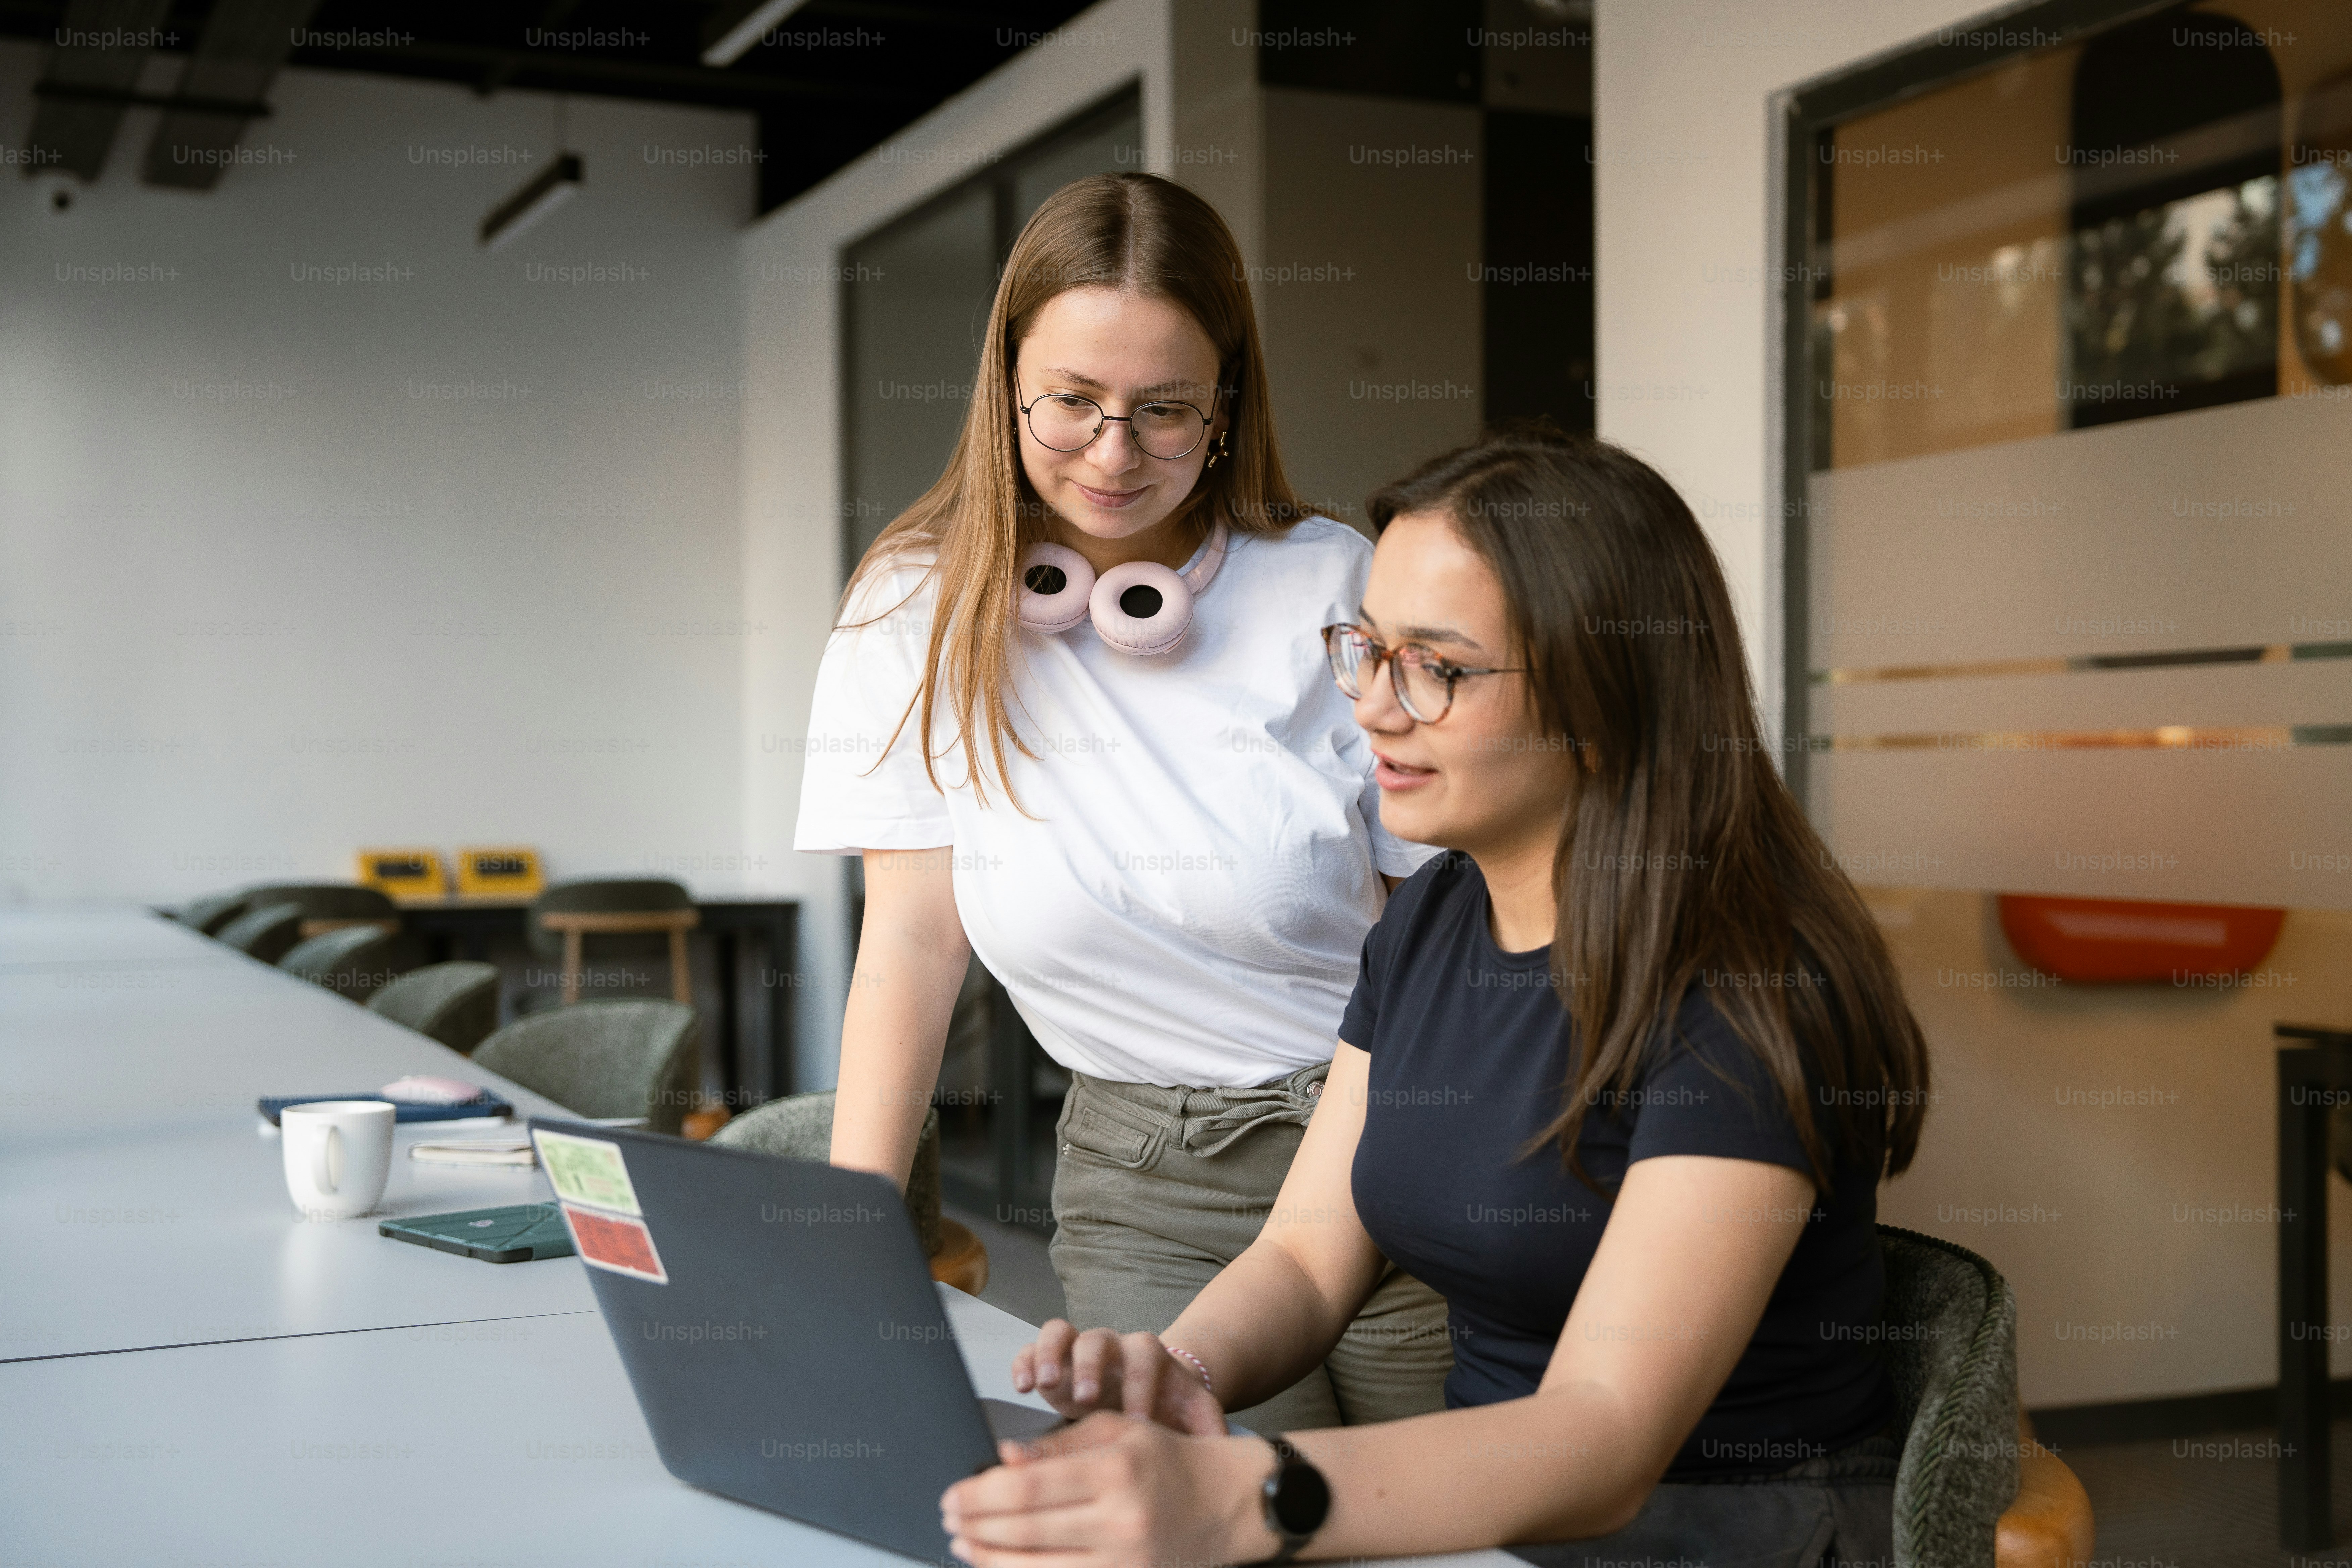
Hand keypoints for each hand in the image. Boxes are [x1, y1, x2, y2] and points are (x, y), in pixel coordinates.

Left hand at [942, 1410, 1279, 1567]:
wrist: (1231, 1503)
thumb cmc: (1171, 1460)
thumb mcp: (1119, 1430)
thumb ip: (1058, 1443)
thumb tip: (1003, 1457)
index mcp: (1115, 1469)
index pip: (1028, 1487)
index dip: (980, 1495)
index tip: (953, 1494)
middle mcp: (1120, 1519)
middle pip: (1025, 1529)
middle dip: (975, 1526)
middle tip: (948, 1518)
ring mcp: (1125, 1559)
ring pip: (1038, 1567)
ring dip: (991, 1557)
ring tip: (964, 1545)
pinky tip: (1003, 1565)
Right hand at [1011, 1320, 1226, 1436]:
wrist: (1151, 1392)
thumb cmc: (1170, 1408)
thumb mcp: (1195, 1417)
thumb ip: (1210, 1431)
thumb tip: (1229, 1455)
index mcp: (1149, 1355)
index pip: (1144, 1361)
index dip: (1140, 1389)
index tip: (1137, 1422)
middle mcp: (1112, 1346)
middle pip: (1099, 1340)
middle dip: (1091, 1368)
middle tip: (1087, 1397)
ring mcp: (1079, 1350)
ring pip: (1061, 1334)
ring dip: (1051, 1356)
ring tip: (1043, 1385)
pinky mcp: (1053, 1361)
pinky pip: (1033, 1347)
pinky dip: (1025, 1361)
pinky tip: (1022, 1386)